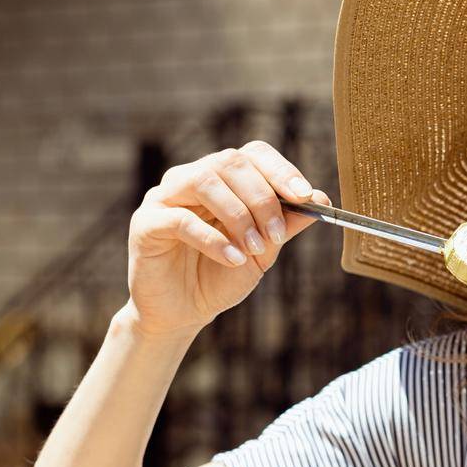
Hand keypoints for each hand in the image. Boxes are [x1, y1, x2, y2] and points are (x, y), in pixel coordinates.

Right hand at [125, 141, 330, 335]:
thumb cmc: (221, 276)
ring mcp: (165, 196)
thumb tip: (320, 199)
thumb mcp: (262, 251)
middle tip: (276, 235)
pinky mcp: (147, 223)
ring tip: (254, 249)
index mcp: (223, 180)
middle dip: (261, 198)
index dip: (280, 170)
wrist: (184, 312)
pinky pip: (180, 219)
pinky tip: (232, 259)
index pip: (252, 154)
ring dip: (238, 215)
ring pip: (204, 181)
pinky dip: (212, 239)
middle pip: (230, 163)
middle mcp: (192, 178)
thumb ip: (285, 224)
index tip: (305, 197)